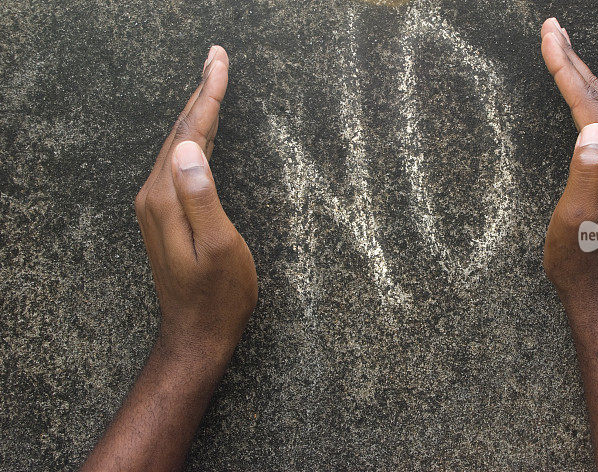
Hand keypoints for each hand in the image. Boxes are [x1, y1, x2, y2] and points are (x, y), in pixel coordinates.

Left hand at [134, 45, 256, 365]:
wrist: (196, 333)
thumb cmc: (219, 295)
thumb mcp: (220, 247)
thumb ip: (201, 197)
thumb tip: (187, 149)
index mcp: (167, 198)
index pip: (189, 134)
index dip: (207, 96)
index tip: (220, 63)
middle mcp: (154, 195)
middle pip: (179, 133)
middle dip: (200, 94)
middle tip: (217, 58)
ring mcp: (156, 206)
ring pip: (176, 146)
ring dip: (195, 113)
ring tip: (211, 84)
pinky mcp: (164, 215)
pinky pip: (176, 163)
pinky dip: (192, 138)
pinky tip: (199, 134)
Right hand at [540, 18, 597, 308]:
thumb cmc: (581, 262)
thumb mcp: (575, 223)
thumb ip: (586, 175)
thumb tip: (593, 131)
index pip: (590, 103)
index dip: (565, 68)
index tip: (548, 38)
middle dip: (573, 60)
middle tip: (552, 28)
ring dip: (581, 75)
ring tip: (562, 50)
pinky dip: (589, 98)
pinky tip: (582, 94)